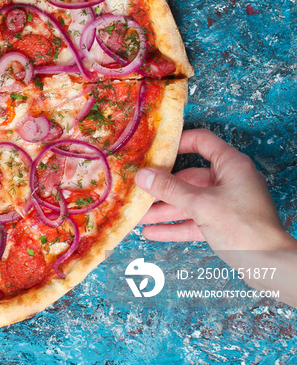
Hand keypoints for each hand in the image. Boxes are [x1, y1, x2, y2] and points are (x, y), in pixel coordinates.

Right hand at [135, 129, 293, 250]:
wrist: (270, 266)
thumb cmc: (243, 227)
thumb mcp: (200, 204)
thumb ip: (169, 189)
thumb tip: (142, 176)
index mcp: (231, 165)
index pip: (202, 141)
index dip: (177, 143)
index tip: (154, 151)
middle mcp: (229, 181)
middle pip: (188, 177)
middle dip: (162, 187)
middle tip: (138, 189)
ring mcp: (226, 203)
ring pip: (188, 202)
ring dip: (164, 210)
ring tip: (138, 216)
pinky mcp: (223, 224)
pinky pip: (194, 221)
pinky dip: (175, 226)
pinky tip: (152, 233)